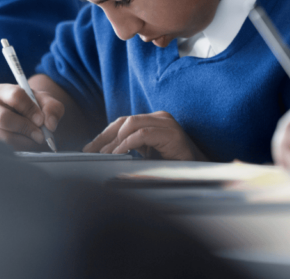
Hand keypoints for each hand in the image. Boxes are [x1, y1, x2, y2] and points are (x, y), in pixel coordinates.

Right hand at [0, 82, 64, 150]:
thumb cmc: (33, 105)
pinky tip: (28, 142)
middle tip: (41, 135)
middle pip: (4, 118)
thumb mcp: (45, 101)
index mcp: (2, 91)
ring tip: (37, 139)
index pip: (15, 96)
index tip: (41, 120)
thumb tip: (50, 125)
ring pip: (5, 136)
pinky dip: (22, 147)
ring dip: (26, 141)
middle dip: (25, 128)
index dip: (30, 109)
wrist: (25, 116)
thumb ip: (52, 108)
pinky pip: (6, 147)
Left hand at [84, 111, 206, 160]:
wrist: (200, 172)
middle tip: (90, 152)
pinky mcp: (171, 134)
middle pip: (123, 121)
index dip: (104, 134)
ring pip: (131, 124)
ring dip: (114, 141)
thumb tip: (107, 152)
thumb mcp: (148, 154)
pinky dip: (127, 144)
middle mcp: (160, 117)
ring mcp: (167, 123)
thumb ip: (133, 147)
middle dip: (104, 137)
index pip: (123, 122)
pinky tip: (119, 154)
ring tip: (105, 155)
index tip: (89, 148)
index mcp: (154, 120)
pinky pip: (142, 134)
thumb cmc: (175, 165)